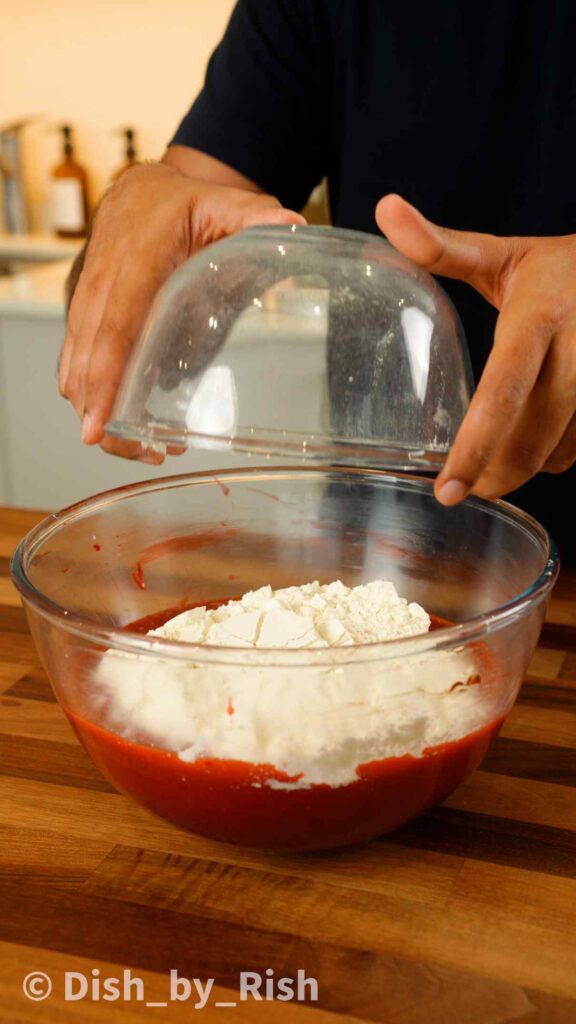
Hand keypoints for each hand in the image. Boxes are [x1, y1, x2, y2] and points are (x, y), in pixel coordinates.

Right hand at [60, 161, 303, 461]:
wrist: (142, 190)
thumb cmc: (184, 203)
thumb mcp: (226, 204)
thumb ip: (258, 218)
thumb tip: (295, 227)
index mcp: (134, 259)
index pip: (113, 327)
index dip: (104, 379)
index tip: (98, 425)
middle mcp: (101, 282)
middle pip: (87, 359)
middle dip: (101, 413)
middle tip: (140, 452)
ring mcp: (87, 299)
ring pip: (74, 365)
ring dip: (96, 410)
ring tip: (142, 447)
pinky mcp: (84, 313)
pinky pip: (75, 360)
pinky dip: (91, 395)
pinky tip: (122, 423)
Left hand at [375, 194, 575, 503]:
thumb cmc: (559, 268)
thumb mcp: (502, 253)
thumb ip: (441, 246)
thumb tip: (385, 209)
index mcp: (539, 317)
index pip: (503, 394)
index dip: (474, 448)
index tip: (447, 489)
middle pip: (533, 440)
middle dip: (495, 475)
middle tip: (463, 489)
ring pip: (561, 453)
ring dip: (526, 466)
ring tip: (498, 459)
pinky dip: (554, 456)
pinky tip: (535, 442)